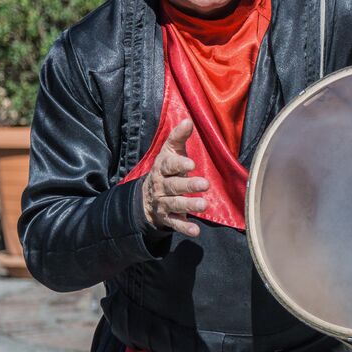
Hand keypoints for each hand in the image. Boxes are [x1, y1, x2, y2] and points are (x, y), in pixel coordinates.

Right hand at [139, 119, 208, 237]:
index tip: (191, 164)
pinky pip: (175, 223)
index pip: (168, 165)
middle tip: (205, 184)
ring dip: (189, 204)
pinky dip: (185, 227)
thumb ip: (178, 138)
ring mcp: (163, 202)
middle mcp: (161, 186)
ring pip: (174, 204)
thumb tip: (188, 120)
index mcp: (162, 168)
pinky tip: (196, 231)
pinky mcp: (167, 217)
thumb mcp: (169, 152)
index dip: (179, 164)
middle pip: (173, 186)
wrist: (147, 196)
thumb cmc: (165, 170)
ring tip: (203, 205)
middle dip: (188, 185)